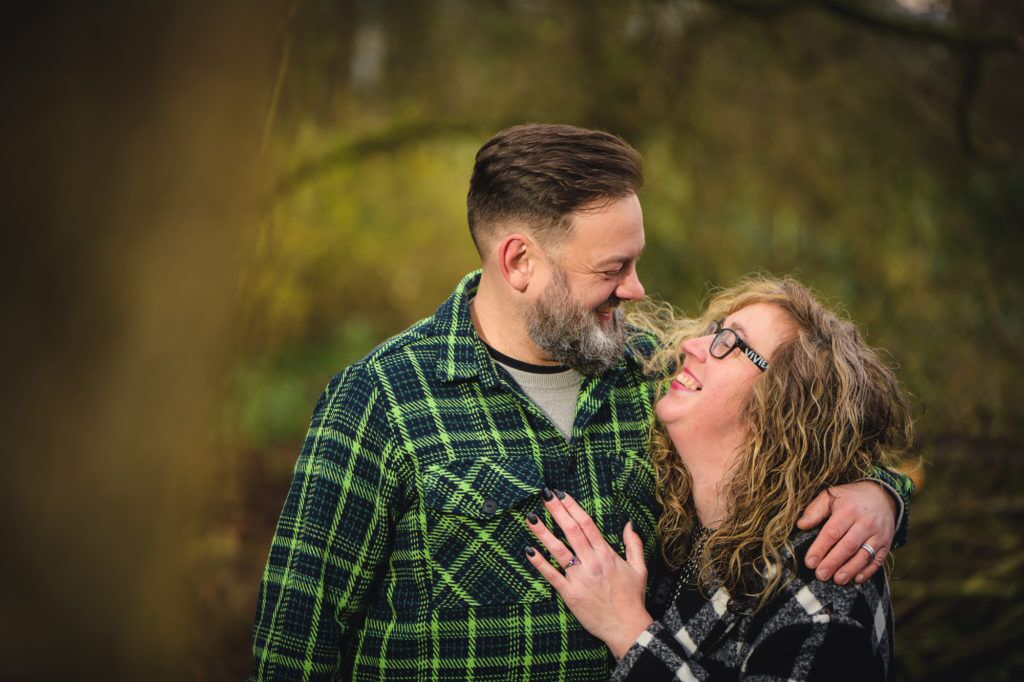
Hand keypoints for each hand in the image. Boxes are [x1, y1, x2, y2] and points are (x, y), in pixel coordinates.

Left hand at [524, 490, 652, 658]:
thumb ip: (633, 544)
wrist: (627, 627)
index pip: (587, 524)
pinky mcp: (570, 594)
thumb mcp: (639, 568)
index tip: (561, 494)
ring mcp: (580, 578)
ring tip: (530, 518)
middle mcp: (592, 562)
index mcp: (606, 554)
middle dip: (557, 511)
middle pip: (571, 531)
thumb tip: (629, 524)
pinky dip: (539, 563)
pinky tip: (529, 550)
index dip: (573, 507)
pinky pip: (552, 575)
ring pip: (558, 550)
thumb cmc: (632, 599)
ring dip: (543, 533)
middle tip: (544, 495)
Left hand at [797, 480, 896, 584]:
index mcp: (848, 510)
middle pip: (848, 546)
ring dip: (850, 570)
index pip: (832, 532)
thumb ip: (815, 510)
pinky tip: (857, 579)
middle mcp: (865, 523)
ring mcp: (878, 535)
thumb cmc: (850, 498)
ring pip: (863, 555)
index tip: (809, 562)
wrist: (882, 496)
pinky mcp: (886, 544)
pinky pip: (878, 560)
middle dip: (833, 562)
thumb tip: (801, 525)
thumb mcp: (831, 496)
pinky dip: (868, 571)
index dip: (820, 549)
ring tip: (837, 580)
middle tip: (821, 575)